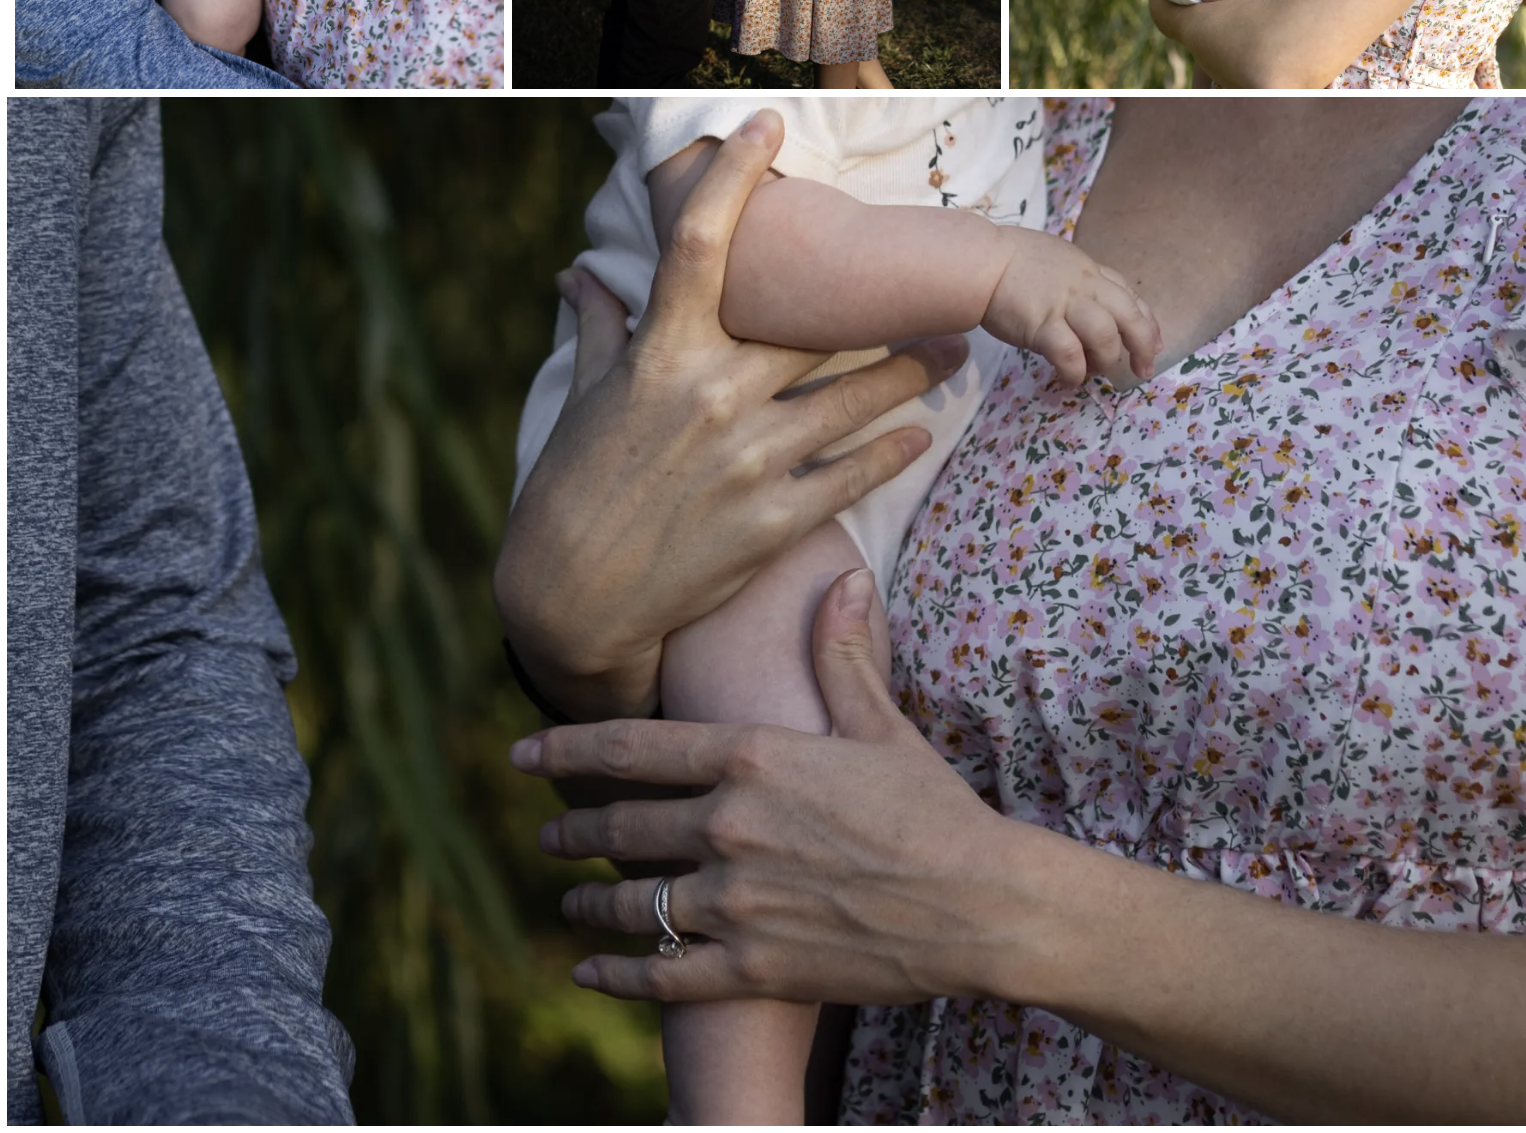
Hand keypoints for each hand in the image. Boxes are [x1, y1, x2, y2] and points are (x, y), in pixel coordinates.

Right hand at [493, 111, 970, 720]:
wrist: (572, 601)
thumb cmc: (573, 490)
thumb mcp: (585, 401)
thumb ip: (602, 331)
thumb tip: (578, 274)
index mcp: (660, 354)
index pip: (698, 244)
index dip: (732, 177)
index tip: (764, 124)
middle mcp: (710, 395)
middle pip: (815, 325)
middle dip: (878, 307)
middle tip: (930, 291)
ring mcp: (746, 459)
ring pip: (853, 396)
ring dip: (912, 373)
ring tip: (951, 353)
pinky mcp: (772, 519)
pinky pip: (852, 472)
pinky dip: (892, 449)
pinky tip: (921, 433)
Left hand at [516, 568, 1026, 1006]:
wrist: (977, 903)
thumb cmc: (934, 808)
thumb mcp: (882, 724)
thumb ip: (843, 656)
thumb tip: (844, 579)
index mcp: (753, 758)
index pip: (629, 748)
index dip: (564, 750)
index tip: (521, 754)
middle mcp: (728, 827)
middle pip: (619, 826)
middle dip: (572, 830)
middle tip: (545, 836)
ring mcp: (734, 901)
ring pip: (630, 902)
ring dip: (589, 901)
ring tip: (570, 901)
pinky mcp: (750, 967)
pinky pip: (659, 972)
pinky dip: (616, 972)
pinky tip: (592, 970)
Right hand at [983, 230, 1160, 385]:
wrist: (979, 261)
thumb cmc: (1008, 260)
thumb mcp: (1056, 260)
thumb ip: (1077, 281)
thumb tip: (1089, 307)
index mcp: (1088, 271)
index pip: (1129, 296)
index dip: (1146, 323)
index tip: (1153, 343)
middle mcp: (1084, 286)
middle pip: (1129, 316)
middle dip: (1142, 345)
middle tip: (1141, 369)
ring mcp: (1064, 304)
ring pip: (1105, 335)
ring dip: (1105, 359)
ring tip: (1093, 371)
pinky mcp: (1042, 325)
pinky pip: (1070, 354)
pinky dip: (1075, 372)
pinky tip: (1069, 378)